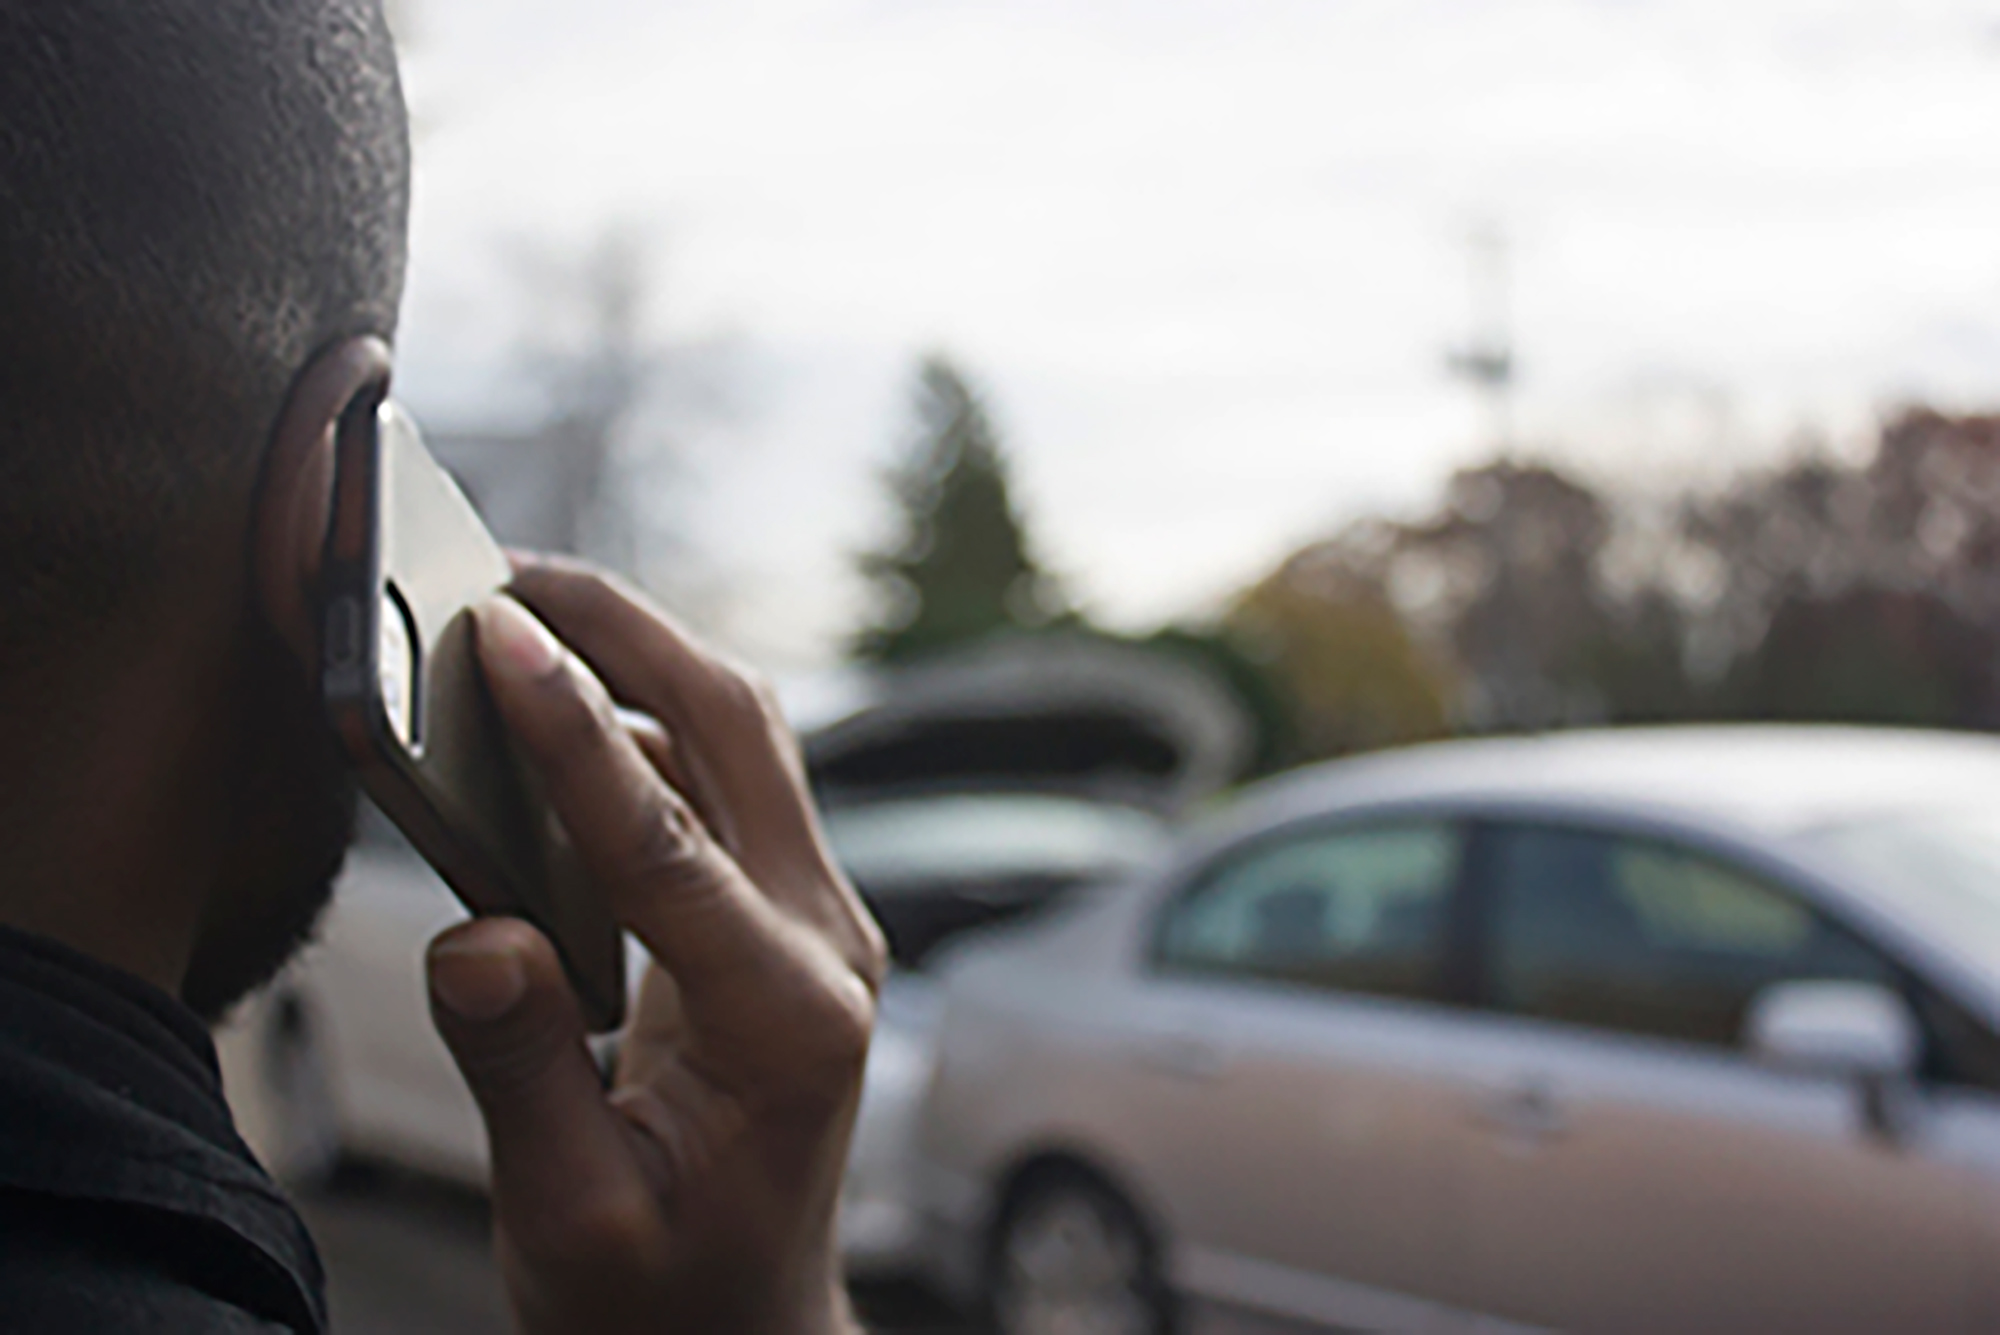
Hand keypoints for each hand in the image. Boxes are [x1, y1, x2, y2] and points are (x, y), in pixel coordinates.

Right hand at [422, 558, 885, 1334]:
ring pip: (741, 741)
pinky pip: (722, 787)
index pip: (671, 845)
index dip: (576, 740)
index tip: (500, 644)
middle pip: (741, 734)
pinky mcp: (786, 918)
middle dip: (631, 635)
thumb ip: (524, 1071)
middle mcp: (829, 946)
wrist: (742, 1325)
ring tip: (526, 618)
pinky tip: (563, 712)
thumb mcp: (573, 1215)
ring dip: (641, 662)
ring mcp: (819, 923)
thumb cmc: (666, 1294)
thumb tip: (473, 933)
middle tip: (513, 576)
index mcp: (791, 1022)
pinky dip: (644, 727)